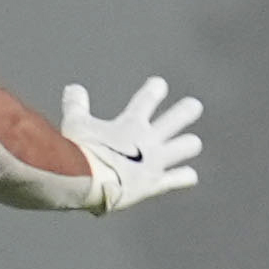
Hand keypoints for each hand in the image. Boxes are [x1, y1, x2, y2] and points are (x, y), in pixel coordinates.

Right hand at [59, 75, 204, 212]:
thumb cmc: (79, 151)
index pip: (147, 99)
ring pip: (187, 146)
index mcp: (130, 124)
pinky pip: (180, 178)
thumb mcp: (75, 123)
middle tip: (194, 106)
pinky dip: (185, 177)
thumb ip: (76, 104)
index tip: (160, 84)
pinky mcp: (155, 184)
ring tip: (191, 143)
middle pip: (177, 118)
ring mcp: (155, 162)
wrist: (87, 181)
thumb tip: (73, 87)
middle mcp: (148, 140)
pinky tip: (189, 176)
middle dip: (187, 110)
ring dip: (189, 144)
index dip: (155, 89)